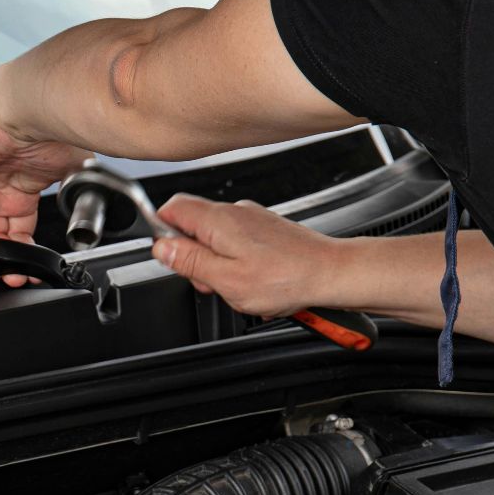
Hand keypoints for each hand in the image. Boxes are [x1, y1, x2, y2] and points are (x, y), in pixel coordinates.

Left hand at [0, 102, 90, 260]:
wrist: (29, 110)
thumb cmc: (52, 131)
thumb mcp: (72, 174)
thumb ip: (77, 198)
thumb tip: (90, 221)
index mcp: (21, 189)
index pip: (17, 230)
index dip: (21, 251)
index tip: (28, 271)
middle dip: (1, 257)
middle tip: (10, 275)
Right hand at [151, 194, 353, 318]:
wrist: (331, 273)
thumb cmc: (287, 278)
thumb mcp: (227, 279)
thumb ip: (190, 261)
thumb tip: (162, 248)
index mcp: (218, 221)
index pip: (170, 209)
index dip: (162, 234)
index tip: (172, 258)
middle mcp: (234, 212)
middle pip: (191, 226)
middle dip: (194, 257)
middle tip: (211, 282)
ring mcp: (251, 219)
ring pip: (215, 238)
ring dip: (218, 265)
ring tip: (239, 286)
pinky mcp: (265, 229)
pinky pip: (237, 244)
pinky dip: (238, 264)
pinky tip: (255, 282)